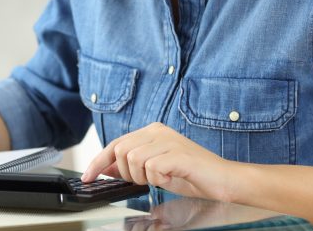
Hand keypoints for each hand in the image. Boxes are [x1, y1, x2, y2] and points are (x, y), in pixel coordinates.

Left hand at [82, 122, 237, 202]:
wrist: (225, 181)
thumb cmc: (192, 176)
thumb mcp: (155, 171)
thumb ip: (131, 167)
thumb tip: (106, 168)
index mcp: (152, 131)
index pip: (115, 144)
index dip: (98, 162)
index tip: (87, 177)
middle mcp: (158, 130)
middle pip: (120, 150)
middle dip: (126, 173)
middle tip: (146, 181)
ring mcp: (168, 139)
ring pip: (133, 159)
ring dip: (144, 177)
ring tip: (162, 179)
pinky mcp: (177, 153)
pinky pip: (152, 168)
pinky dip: (159, 180)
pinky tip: (172, 178)